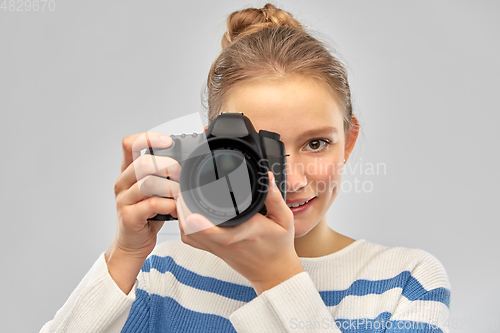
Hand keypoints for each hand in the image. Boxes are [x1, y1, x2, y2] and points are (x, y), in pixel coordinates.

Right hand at [105, 132, 180, 292]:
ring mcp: (124, 200)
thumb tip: (186, 161)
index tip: (168, 141)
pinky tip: (177, 209)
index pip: (129, 144)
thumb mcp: (153, 190)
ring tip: (181, 194)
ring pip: (148, 183)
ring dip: (171, 187)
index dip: (148, 138)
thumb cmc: (146, 215)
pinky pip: (152, 204)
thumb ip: (162, 175)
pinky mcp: (129, 217)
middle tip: (181, 175)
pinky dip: (170, 205)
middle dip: (168, 166)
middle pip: (143, 163)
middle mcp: (122, 183)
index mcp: (127, 172)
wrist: (131, 244)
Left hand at [178, 171, 304, 294]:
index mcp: (243, 232)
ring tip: (184, 196)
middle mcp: (225, 241)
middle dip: (184, 208)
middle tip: (185, 187)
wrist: (274, 272)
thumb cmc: (279, 246)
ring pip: (188, 233)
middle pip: (193, 228)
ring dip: (182, 216)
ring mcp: (217, 248)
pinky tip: (187, 214)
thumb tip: (268, 178)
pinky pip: (191, 240)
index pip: (217, 229)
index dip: (201, 220)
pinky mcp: (213, 251)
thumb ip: (274, 198)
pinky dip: (184, 227)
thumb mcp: (284, 219)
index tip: (190, 204)